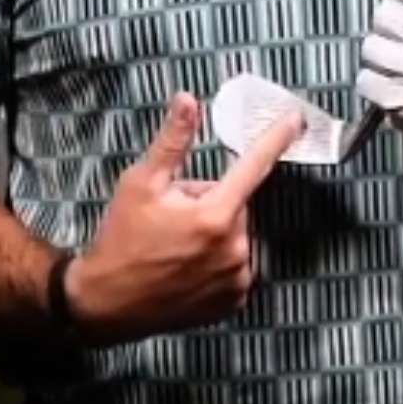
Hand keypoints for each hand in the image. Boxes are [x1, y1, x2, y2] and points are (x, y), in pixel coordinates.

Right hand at [63, 93, 301, 343]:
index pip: (254, 166)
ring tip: (176, 246)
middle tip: (172, 215)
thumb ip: (171, 142)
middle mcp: (235, 247)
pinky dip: (216, 262)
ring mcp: (236, 278)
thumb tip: (188, 100)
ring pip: (235, 236)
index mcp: (215, 215)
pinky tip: (186, 267)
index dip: (275, 139)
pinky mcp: (233, 300)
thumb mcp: (139, 184)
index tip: (295, 120)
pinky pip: (234, 267)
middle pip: (235, 205)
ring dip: (213, 234)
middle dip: (209, 203)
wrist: (107, 302)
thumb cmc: (121, 240)